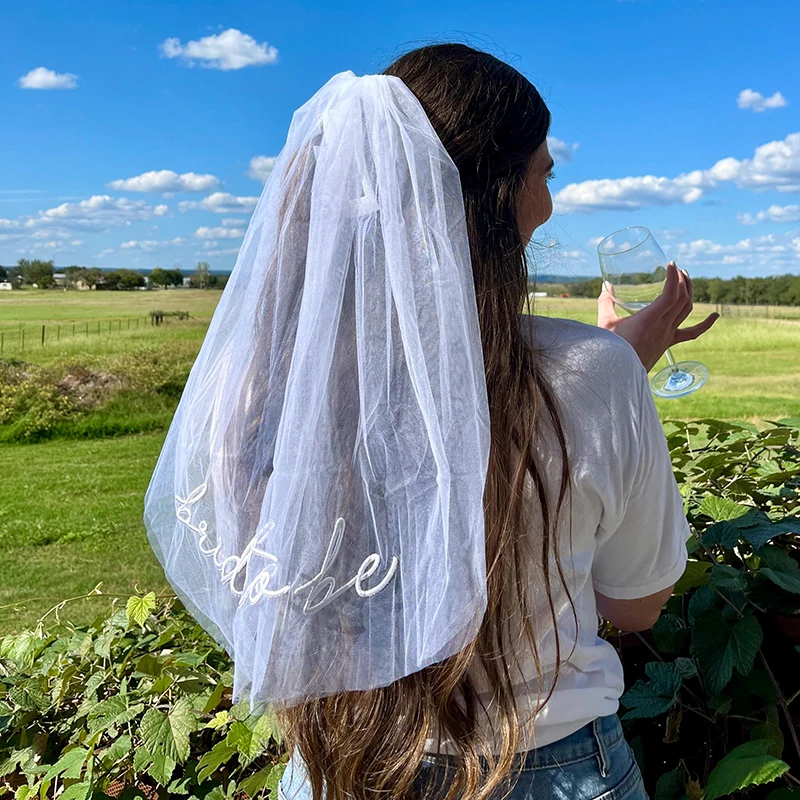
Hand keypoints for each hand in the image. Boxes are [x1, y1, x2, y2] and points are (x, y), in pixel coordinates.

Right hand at [597, 261, 718, 371]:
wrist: (619, 375)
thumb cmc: (611, 350)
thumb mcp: (606, 324)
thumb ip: (606, 303)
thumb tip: (606, 285)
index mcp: (650, 320)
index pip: (670, 294)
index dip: (673, 277)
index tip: (670, 264)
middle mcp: (663, 326)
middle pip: (682, 298)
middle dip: (681, 280)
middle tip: (676, 269)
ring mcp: (668, 335)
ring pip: (687, 310)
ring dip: (689, 292)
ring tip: (686, 279)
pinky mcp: (668, 343)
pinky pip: (691, 333)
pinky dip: (705, 324)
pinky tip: (714, 316)